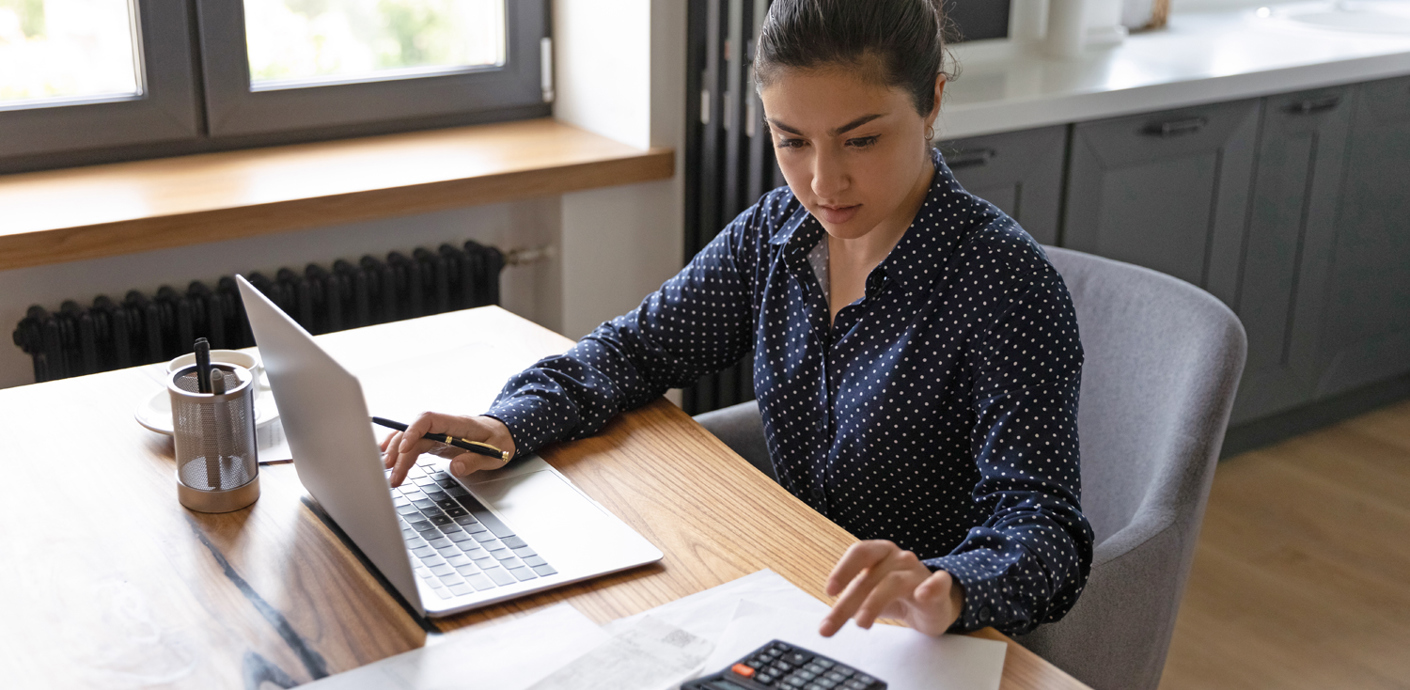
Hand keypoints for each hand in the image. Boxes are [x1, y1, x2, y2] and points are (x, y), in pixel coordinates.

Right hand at [379, 412, 516, 486]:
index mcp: (458, 423)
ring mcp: (437, 433)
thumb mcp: (495, 454)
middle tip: (393, 473)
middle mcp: (443, 426)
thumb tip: (456, 467)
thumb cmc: (500, 440)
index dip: (413, 431)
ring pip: (410, 439)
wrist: (503, 434)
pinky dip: (399, 450)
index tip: (405, 448)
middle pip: (414, 433)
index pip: (428, 419)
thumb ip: (475, 460)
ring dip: (396, 453)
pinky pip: (413, 444)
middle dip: (400, 451)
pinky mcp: (434, 442)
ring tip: (388, 472)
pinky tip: (387, 458)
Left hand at [819, 540, 964, 636]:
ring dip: (874, 603)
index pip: (859, 552)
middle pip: (871, 576)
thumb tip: (826, 623)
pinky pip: (939, 582)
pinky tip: (923, 595)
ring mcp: (919, 571)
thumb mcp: (869, 596)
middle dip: (848, 602)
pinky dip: (931, 587)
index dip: (843, 570)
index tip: (829, 591)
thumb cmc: (896, 595)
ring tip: (861, 623)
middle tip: (830, 625)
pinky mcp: (940, 587)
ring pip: (894, 582)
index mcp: (880, 553)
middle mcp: (899, 558)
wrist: (934, 603)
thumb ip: (850, 604)